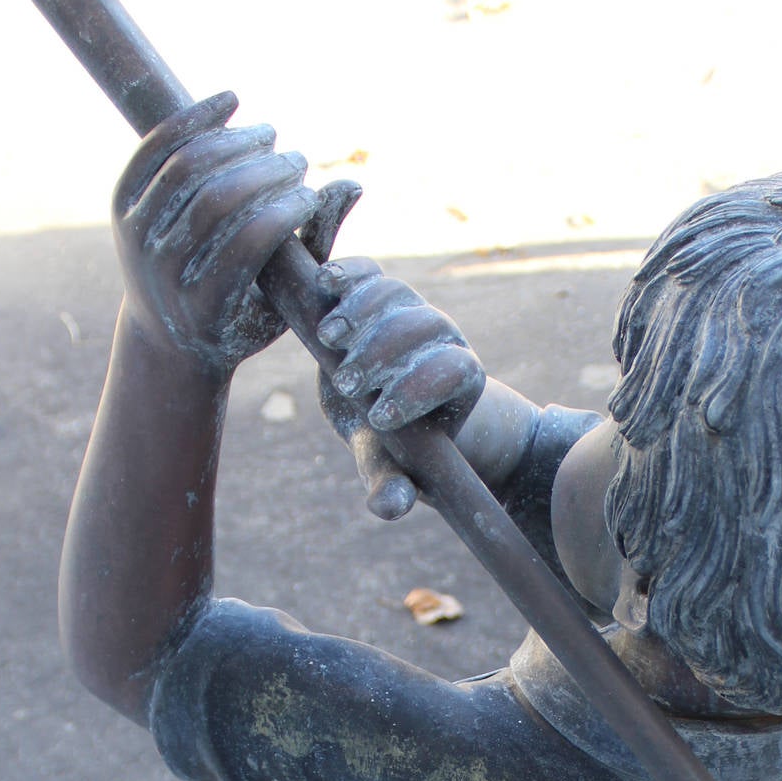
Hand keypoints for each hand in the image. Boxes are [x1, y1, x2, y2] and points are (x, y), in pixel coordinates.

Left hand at [112, 92, 359, 377]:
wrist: (166, 337)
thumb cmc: (242, 321)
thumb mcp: (283, 305)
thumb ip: (317, 247)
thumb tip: (352, 184)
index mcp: (203, 307)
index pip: (247, 245)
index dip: (283, 213)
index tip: (310, 194)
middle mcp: (161, 271)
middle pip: (215, 201)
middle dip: (263, 174)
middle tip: (297, 161)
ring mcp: (135, 236)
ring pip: (186, 169)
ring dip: (234, 143)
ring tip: (270, 136)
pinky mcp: (121, 206)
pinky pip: (156, 149)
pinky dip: (195, 119)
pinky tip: (232, 102)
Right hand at [315, 260, 485, 518]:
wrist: (379, 406)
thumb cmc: (394, 445)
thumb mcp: (394, 468)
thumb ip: (393, 485)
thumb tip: (389, 507)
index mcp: (459, 380)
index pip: (453, 371)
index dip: (420, 388)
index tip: (380, 418)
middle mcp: (442, 338)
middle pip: (423, 327)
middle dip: (384, 354)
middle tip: (347, 384)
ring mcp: (410, 308)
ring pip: (395, 295)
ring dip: (361, 312)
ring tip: (328, 340)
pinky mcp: (377, 291)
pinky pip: (368, 272)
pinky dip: (346, 274)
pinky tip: (322, 284)